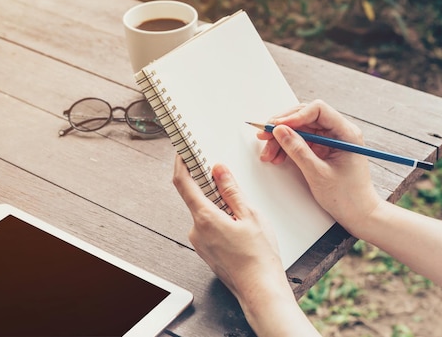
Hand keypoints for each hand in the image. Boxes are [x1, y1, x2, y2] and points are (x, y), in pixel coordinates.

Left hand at [173, 155, 284, 299]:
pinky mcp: (206, 251)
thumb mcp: (250, 215)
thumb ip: (232, 190)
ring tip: (242, 211)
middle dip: (209, 184)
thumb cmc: (259, 257)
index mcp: (205, 218)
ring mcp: (200, 242)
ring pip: (204, 212)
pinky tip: (239, 226)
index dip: (181, 163)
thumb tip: (218, 169)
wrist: (260, 290)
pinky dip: (220, 218)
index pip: (183, 183)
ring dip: (218, 204)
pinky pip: (208, 226)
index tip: (183, 150)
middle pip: (196, 197)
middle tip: (224, 175)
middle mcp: (196, 230)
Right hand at [258, 100, 380, 237]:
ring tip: (268, 153)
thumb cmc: (347, 197)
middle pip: (306, 117)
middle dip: (283, 127)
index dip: (295, 116)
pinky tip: (277, 156)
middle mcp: (339, 132)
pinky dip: (288, 147)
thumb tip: (280, 131)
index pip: (318, 110)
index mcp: (346, 133)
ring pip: (301, 130)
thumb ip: (298, 150)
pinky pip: (302, 141)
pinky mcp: (324, 149)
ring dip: (282, 139)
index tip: (277, 126)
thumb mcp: (318, 173)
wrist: (359, 214)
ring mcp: (331, 140)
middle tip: (264, 136)